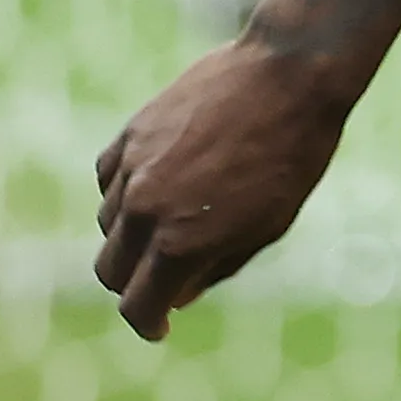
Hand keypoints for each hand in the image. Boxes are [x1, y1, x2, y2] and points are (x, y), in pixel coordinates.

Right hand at [92, 40, 354, 339]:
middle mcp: (146, 209)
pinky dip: (124, 193)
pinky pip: (109, 180)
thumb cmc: (292, 156)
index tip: (159, 324)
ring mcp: (133, 168)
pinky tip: (157, 187)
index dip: (148, 323)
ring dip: (131, 237)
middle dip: (134, 285)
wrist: (289, 75)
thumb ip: (214, 267)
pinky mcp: (131, 133)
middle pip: (110, 271)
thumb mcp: (266, 227)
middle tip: (164, 279)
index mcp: (180, 243)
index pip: (137, 307)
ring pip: (107, 225)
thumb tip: (175, 295)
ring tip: (176, 221)